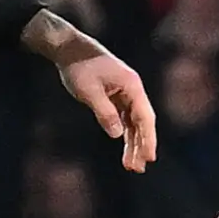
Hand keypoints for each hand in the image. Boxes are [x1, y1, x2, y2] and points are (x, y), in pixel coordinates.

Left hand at [55, 40, 156, 172]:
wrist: (69, 49)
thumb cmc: (79, 67)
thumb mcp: (89, 92)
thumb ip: (105, 113)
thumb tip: (118, 135)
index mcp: (132, 85)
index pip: (144, 116)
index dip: (148, 138)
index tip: (149, 157)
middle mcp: (132, 90)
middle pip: (142, 122)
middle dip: (141, 145)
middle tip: (138, 168)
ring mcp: (125, 93)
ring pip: (133, 122)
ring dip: (133, 143)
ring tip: (130, 165)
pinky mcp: (115, 96)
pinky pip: (124, 118)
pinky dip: (124, 133)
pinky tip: (124, 147)